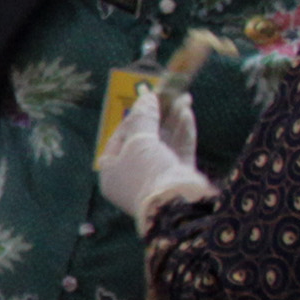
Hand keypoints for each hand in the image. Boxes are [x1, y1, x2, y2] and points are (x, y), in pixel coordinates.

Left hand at [97, 86, 213, 227]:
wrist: (175, 204)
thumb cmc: (146, 172)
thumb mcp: (138, 141)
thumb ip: (143, 119)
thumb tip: (146, 98)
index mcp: (111, 172)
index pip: (118, 140)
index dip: (131, 120)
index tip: (144, 103)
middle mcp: (132, 175)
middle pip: (144, 140)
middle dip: (157, 117)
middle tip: (168, 95)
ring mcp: (157, 177)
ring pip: (165, 144)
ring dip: (173, 120)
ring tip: (183, 98)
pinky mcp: (178, 178)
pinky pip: (179, 151)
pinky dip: (183, 133)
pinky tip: (187, 113)